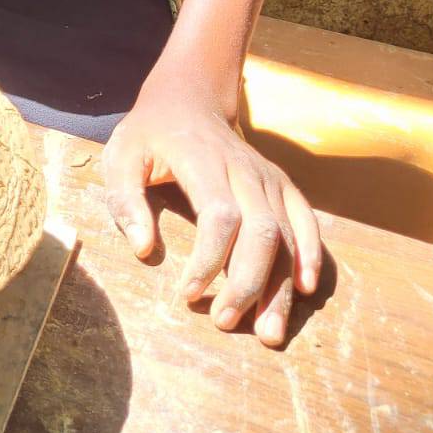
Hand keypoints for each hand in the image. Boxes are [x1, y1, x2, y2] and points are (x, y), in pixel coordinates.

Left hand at [102, 89, 321, 346]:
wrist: (189, 100)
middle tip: (226, 323)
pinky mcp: (282, 185)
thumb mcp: (121, 156)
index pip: (220, 215)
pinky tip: (305, 290)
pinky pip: (306, 221)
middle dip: (248, 284)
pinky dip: (311, 255)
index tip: (188, 295)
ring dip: (279, 286)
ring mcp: (268, 177)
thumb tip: (144, 249)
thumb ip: (125, 200)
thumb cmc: (149, 135)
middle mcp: (244, 169)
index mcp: (203, 160)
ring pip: (287, 235)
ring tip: (268, 332)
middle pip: (262, 231)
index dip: (210, 260)